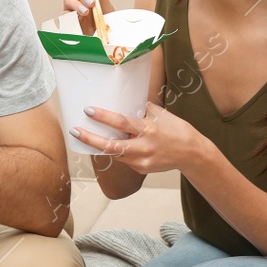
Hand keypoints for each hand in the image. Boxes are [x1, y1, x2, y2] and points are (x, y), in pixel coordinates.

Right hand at [64, 0, 114, 35]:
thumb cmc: (106, 23)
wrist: (105, 41)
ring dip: (77, 5)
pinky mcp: (67, 21)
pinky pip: (63, 15)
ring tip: (87, 12)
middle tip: (91, 2)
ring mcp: (71, 8)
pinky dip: (70, 16)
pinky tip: (78, 19)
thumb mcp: (107, 8)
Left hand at [70, 102, 204, 174]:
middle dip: (89, 139)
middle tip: (74, 130)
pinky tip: (108, 143)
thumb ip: (140, 109)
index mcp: (149, 129)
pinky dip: (115, 151)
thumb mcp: (160, 114)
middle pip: (111, 146)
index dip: (104, 117)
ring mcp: (142, 160)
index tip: (88, 110)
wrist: (192, 153)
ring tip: (83, 135)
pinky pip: (123, 159)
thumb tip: (121, 99)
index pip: (122, 123)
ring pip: (114, 154)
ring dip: (98, 145)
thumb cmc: (175, 129)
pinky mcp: (141, 168)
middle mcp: (144, 146)